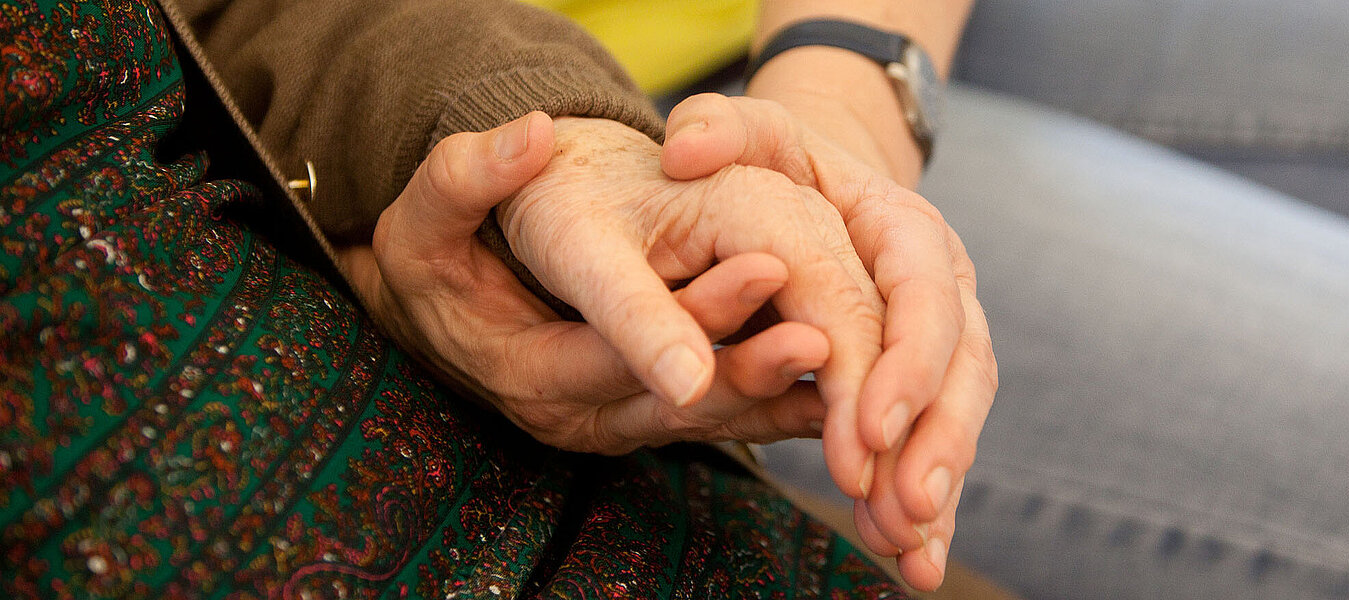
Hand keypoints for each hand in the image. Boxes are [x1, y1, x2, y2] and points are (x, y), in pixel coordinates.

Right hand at [341, 113, 830, 453]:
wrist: (437, 316)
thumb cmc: (433, 266)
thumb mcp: (424, 220)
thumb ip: (466, 177)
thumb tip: (532, 135)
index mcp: (524, 367)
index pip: (611, 350)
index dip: (687, 319)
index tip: (761, 270)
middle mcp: (574, 413)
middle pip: (675, 401)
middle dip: (751, 365)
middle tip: (824, 329)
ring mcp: (614, 426)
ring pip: (706, 421)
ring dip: (772, 392)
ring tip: (840, 352)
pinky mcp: (642, 421)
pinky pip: (717, 424)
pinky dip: (772, 411)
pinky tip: (828, 391)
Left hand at [660, 94, 996, 589]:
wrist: (811, 183)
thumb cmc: (770, 164)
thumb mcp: (744, 135)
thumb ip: (718, 131)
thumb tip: (684, 146)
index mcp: (902, 226)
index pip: (917, 293)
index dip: (901, 363)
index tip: (867, 427)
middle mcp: (938, 283)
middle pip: (957, 365)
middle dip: (933, 440)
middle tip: (897, 506)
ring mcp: (938, 337)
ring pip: (954, 414)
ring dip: (931, 485)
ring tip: (903, 548)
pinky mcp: (921, 380)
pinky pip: (932, 443)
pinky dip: (924, 502)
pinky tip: (911, 561)